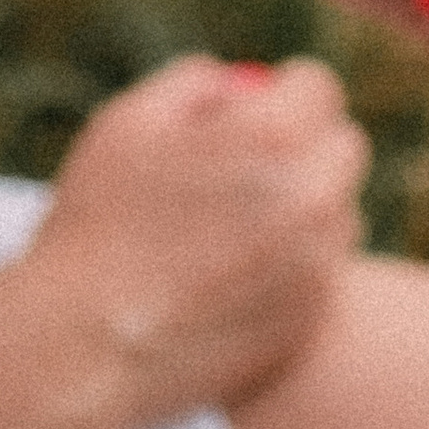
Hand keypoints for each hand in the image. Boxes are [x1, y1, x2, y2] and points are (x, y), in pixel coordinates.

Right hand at [0, 52, 368, 428]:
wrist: (84, 345)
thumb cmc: (98, 223)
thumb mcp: (129, 121)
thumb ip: (197, 83)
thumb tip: (240, 89)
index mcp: (271, 135)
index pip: (319, 88)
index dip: (283, 94)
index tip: (256, 113)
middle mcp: (310, 198)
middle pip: (344, 147)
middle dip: (306, 146)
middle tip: (251, 168)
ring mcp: (317, 266)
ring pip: (339, 213)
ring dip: (306, 208)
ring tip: (234, 229)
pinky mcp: (311, 321)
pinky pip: (324, 273)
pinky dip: (295, 267)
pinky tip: (234, 277)